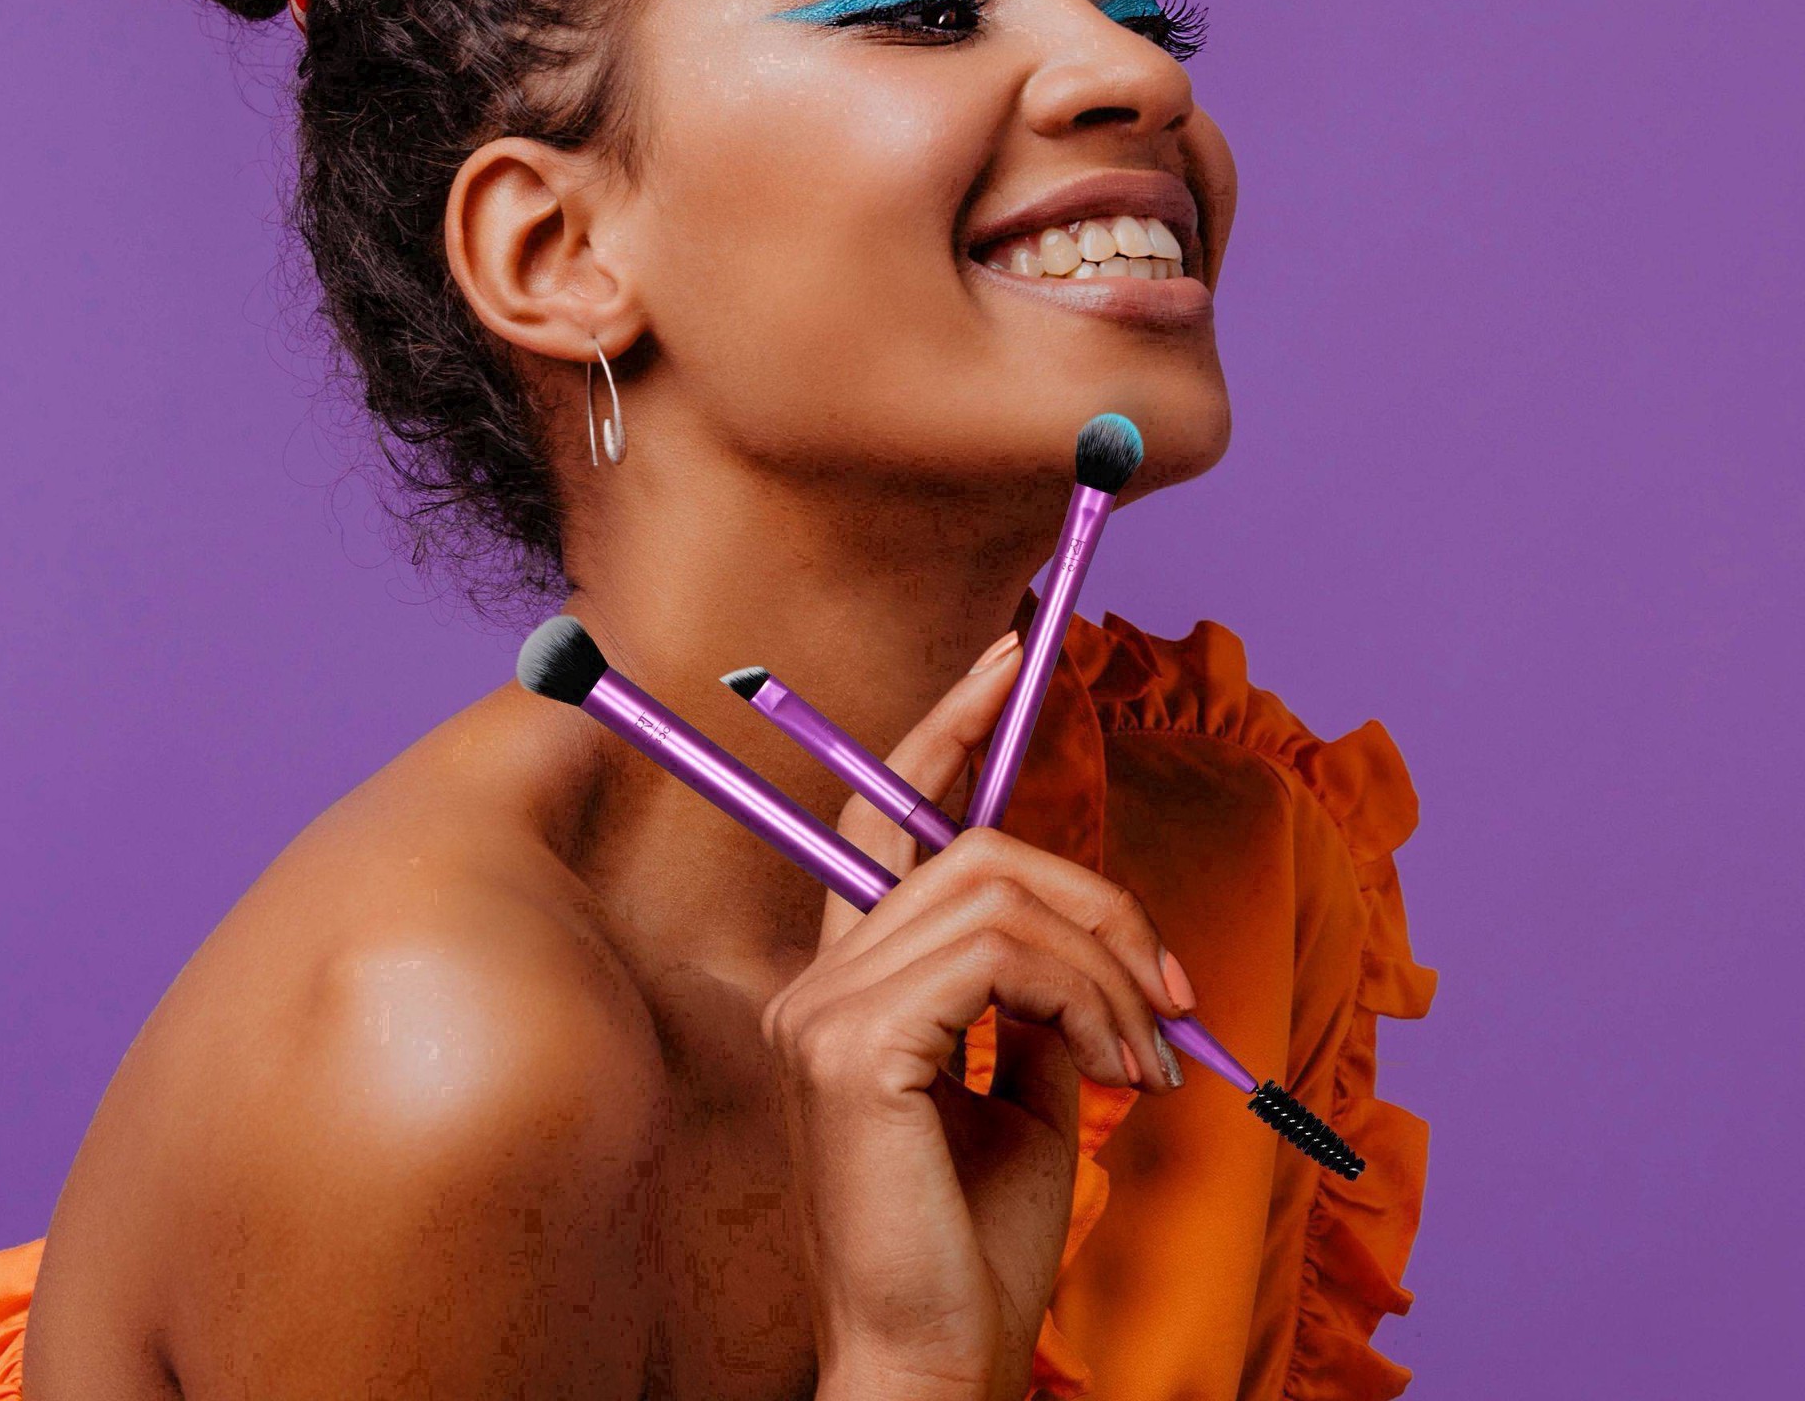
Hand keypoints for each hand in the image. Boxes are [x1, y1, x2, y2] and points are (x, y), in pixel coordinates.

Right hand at [761, 635, 1190, 1400]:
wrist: (941, 1361)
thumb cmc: (981, 1243)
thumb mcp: (1032, 1087)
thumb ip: (1038, 992)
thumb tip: (1095, 932)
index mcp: (849, 981)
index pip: (881, 815)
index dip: (945, 727)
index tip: (1012, 656)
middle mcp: (816, 978)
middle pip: (966, 845)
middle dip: (1093, 893)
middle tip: (1170, 985)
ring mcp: (821, 1007)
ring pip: (993, 890)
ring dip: (1104, 958)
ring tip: (1151, 1050)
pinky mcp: (850, 1045)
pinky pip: (998, 955)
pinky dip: (1085, 995)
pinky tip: (1120, 1069)